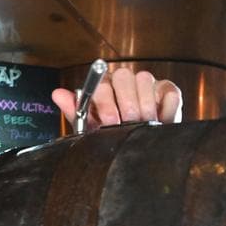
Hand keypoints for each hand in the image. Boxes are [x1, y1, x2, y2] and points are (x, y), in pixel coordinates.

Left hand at [51, 67, 181, 130]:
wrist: (141, 149)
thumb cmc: (115, 135)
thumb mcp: (92, 126)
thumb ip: (76, 110)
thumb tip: (57, 94)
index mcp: (105, 86)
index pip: (102, 81)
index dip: (105, 101)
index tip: (109, 121)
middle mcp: (126, 81)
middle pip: (124, 76)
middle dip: (125, 103)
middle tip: (127, 123)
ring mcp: (148, 84)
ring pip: (145, 79)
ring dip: (144, 106)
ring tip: (143, 125)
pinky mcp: (169, 91)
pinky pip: (169, 93)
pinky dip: (166, 109)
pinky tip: (161, 122)